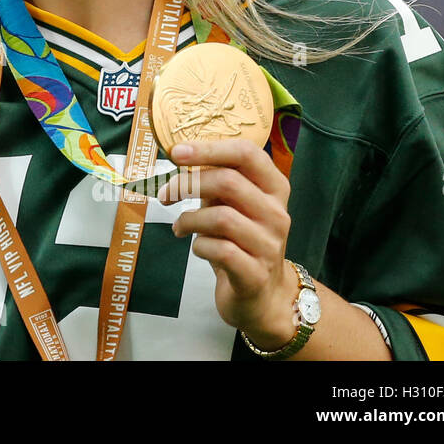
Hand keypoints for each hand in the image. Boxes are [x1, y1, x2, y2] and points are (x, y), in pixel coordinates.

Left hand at [157, 139, 297, 348]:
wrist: (263, 296)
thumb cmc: (241, 240)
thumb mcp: (231, 204)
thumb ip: (214, 180)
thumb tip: (179, 155)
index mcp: (274, 188)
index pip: (246, 153)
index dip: (208, 148)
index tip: (176, 152)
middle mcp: (277, 213)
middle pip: (228, 181)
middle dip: (187, 184)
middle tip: (165, 194)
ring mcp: (269, 245)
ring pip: (221, 216)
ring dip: (189, 219)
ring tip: (179, 226)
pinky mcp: (256, 273)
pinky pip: (220, 250)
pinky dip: (199, 245)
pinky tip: (197, 248)